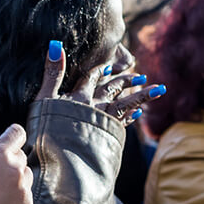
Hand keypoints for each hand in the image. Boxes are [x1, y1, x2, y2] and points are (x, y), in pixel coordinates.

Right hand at [0, 125, 32, 203]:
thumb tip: (7, 156)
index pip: (17, 134)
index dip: (13, 137)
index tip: (12, 140)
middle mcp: (15, 170)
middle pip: (21, 158)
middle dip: (9, 164)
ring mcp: (23, 190)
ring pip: (25, 177)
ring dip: (14, 182)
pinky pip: (24, 197)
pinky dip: (14, 201)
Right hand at [40, 42, 159, 125]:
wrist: (62, 157)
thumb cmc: (47, 129)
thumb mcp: (44, 99)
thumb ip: (52, 74)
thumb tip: (55, 45)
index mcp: (79, 96)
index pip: (92, 78)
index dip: (101, 70)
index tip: (111, 66)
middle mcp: (96, 106)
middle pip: (113, 89)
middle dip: (127, 80)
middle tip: (141, 75)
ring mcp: (104, 121)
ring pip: (126, 104)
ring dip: (142, 95)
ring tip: (159, 89)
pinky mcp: (109, 136)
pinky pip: (124, 122)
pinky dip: (131, 116)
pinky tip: (139, 114)